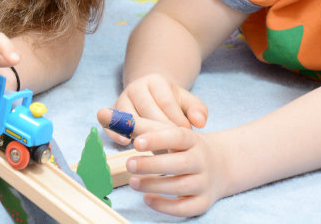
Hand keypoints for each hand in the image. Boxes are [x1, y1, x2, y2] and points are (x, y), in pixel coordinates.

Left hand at [99, 108, 227, 216]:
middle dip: (152, 165)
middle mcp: (200, 160)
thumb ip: (134, 123)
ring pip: (181, 186)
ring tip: (133, 182)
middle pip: (179, 163)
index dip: (157, 139)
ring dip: (155, 185)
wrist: (219, 164)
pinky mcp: (202, 202)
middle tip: (129, 164)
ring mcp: (203, 182)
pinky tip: (147, 199)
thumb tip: (101, 114)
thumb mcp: (163, 130)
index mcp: (190, 139)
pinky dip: (166, 205)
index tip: (136, 142)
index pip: (176, 136)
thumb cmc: (180, 145)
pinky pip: (186, 207)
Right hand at [107, 73, 207, 144]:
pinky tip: (126, 144)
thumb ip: (198, 111)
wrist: (151, 99)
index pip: (165, 102)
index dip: (176, 120)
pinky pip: (111, 123)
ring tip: (154, 148)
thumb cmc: (173, 105)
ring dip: (141, 134)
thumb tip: (200, 123)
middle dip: (160, 130)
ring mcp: (122, 100)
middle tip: (172, 148)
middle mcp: (135, 87)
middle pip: (147, 109)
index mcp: (155, 81)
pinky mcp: (113, 114)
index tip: (186, 136)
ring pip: (129, 117)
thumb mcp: (188, 103)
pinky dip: (116, 133)